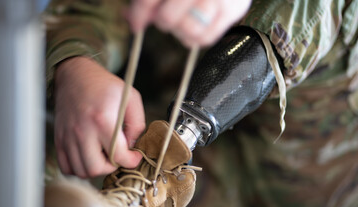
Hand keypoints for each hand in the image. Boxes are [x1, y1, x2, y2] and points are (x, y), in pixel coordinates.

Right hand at [54, 57, 144, 177]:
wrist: (75, 75)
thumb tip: (131, 146)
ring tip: (104, 155)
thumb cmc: (105, 86)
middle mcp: (82, 130)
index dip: (132, 161)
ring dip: (96, 168)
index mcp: (102, 120)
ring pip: (81, 171)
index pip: (118, 155)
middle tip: (118, 156)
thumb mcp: (131, 97)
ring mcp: (68, 136)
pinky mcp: (59, 138)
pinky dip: (79, 168)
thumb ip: (137, 124)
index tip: (135, 156)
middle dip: (112, 167)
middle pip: (96, 168)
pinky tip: (89, 157)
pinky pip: (66, 166)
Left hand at [128, 0, 251, 46]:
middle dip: (163, 21)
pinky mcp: (233, 11)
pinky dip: (195, 38)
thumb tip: (131, 18)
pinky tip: (194, 28)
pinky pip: (206, 38)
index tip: (135, 25)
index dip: (138, 14)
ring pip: (189, 31)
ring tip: (182, 22)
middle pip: (168, 18)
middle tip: (167, 17)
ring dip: (180, 31)